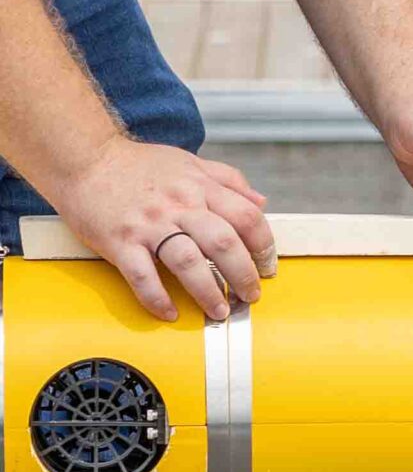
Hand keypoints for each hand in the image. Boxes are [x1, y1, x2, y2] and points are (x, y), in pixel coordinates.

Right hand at [53, 137, 275, 322]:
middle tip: (250, 295)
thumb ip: (228, 180)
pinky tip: (169, 312)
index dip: (264, 245)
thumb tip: (260, 201)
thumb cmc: (138, 165)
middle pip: (223, 243)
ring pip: (188, 262)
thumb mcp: (190, 162)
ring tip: (219, 310)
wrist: (86, 159)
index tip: (267, 265)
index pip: (246, 216)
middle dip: (244, 275)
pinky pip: (142, 276)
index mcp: (199, 187)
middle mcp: (179, 205)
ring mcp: (149, 225)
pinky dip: (157, 298)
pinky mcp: (120, 241)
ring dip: (208, 292)